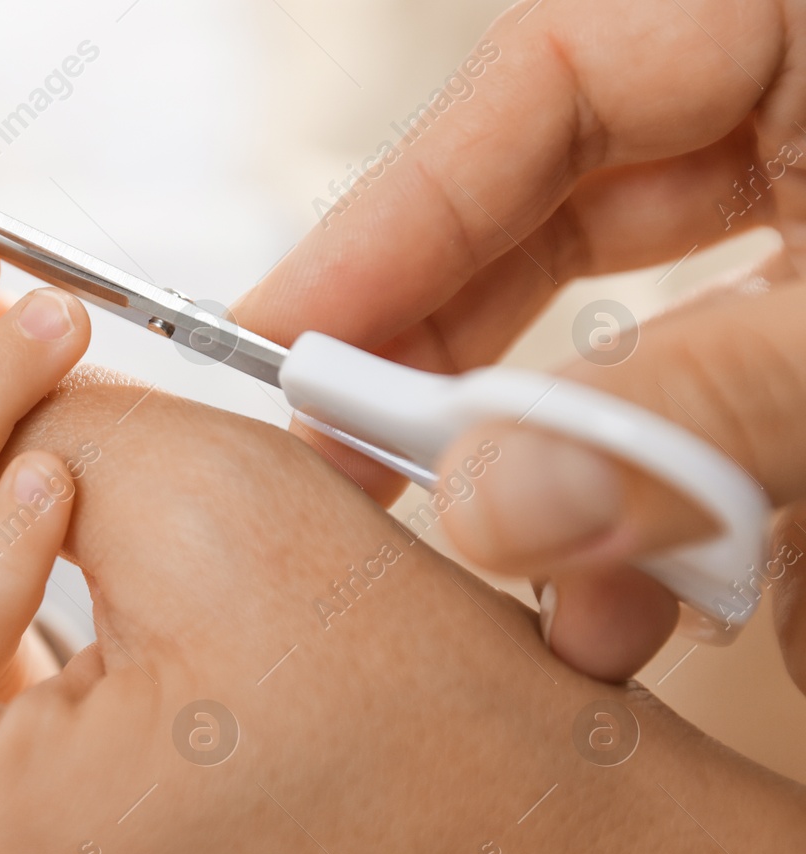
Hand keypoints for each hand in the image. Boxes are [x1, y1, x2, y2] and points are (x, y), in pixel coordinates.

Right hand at [233, 0, 805, 682]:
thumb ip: (697, 401)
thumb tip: (493, 507)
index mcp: (794, 20)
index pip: (539, 90)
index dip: (391, 221)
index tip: (283, 348)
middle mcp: (803, 115)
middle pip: (564, 230)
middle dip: (473, 378)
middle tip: (367, 486)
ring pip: (659, 343)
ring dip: (615, 488)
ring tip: (589, 611)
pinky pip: (754, 412)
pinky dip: (732, 517)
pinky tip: (713, 601)